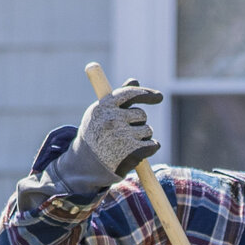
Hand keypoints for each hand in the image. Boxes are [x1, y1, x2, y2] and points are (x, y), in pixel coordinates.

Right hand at [51, 81, 162, 200]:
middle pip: (141, 114)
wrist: (85, 164)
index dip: (146, 94)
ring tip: (127, 143)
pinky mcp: (131, 151)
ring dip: (143, 137)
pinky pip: (153, 144)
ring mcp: (122, 135)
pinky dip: (151, 148)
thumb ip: (118, 98)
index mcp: (103, 106)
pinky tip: (138, 152)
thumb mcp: (101, 113)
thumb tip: (135, 80)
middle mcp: (112, 118)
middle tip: (125, 132)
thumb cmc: (94, 135)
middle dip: (138, 123)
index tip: (159, 97)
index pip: (130, 93)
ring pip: (147, 130)